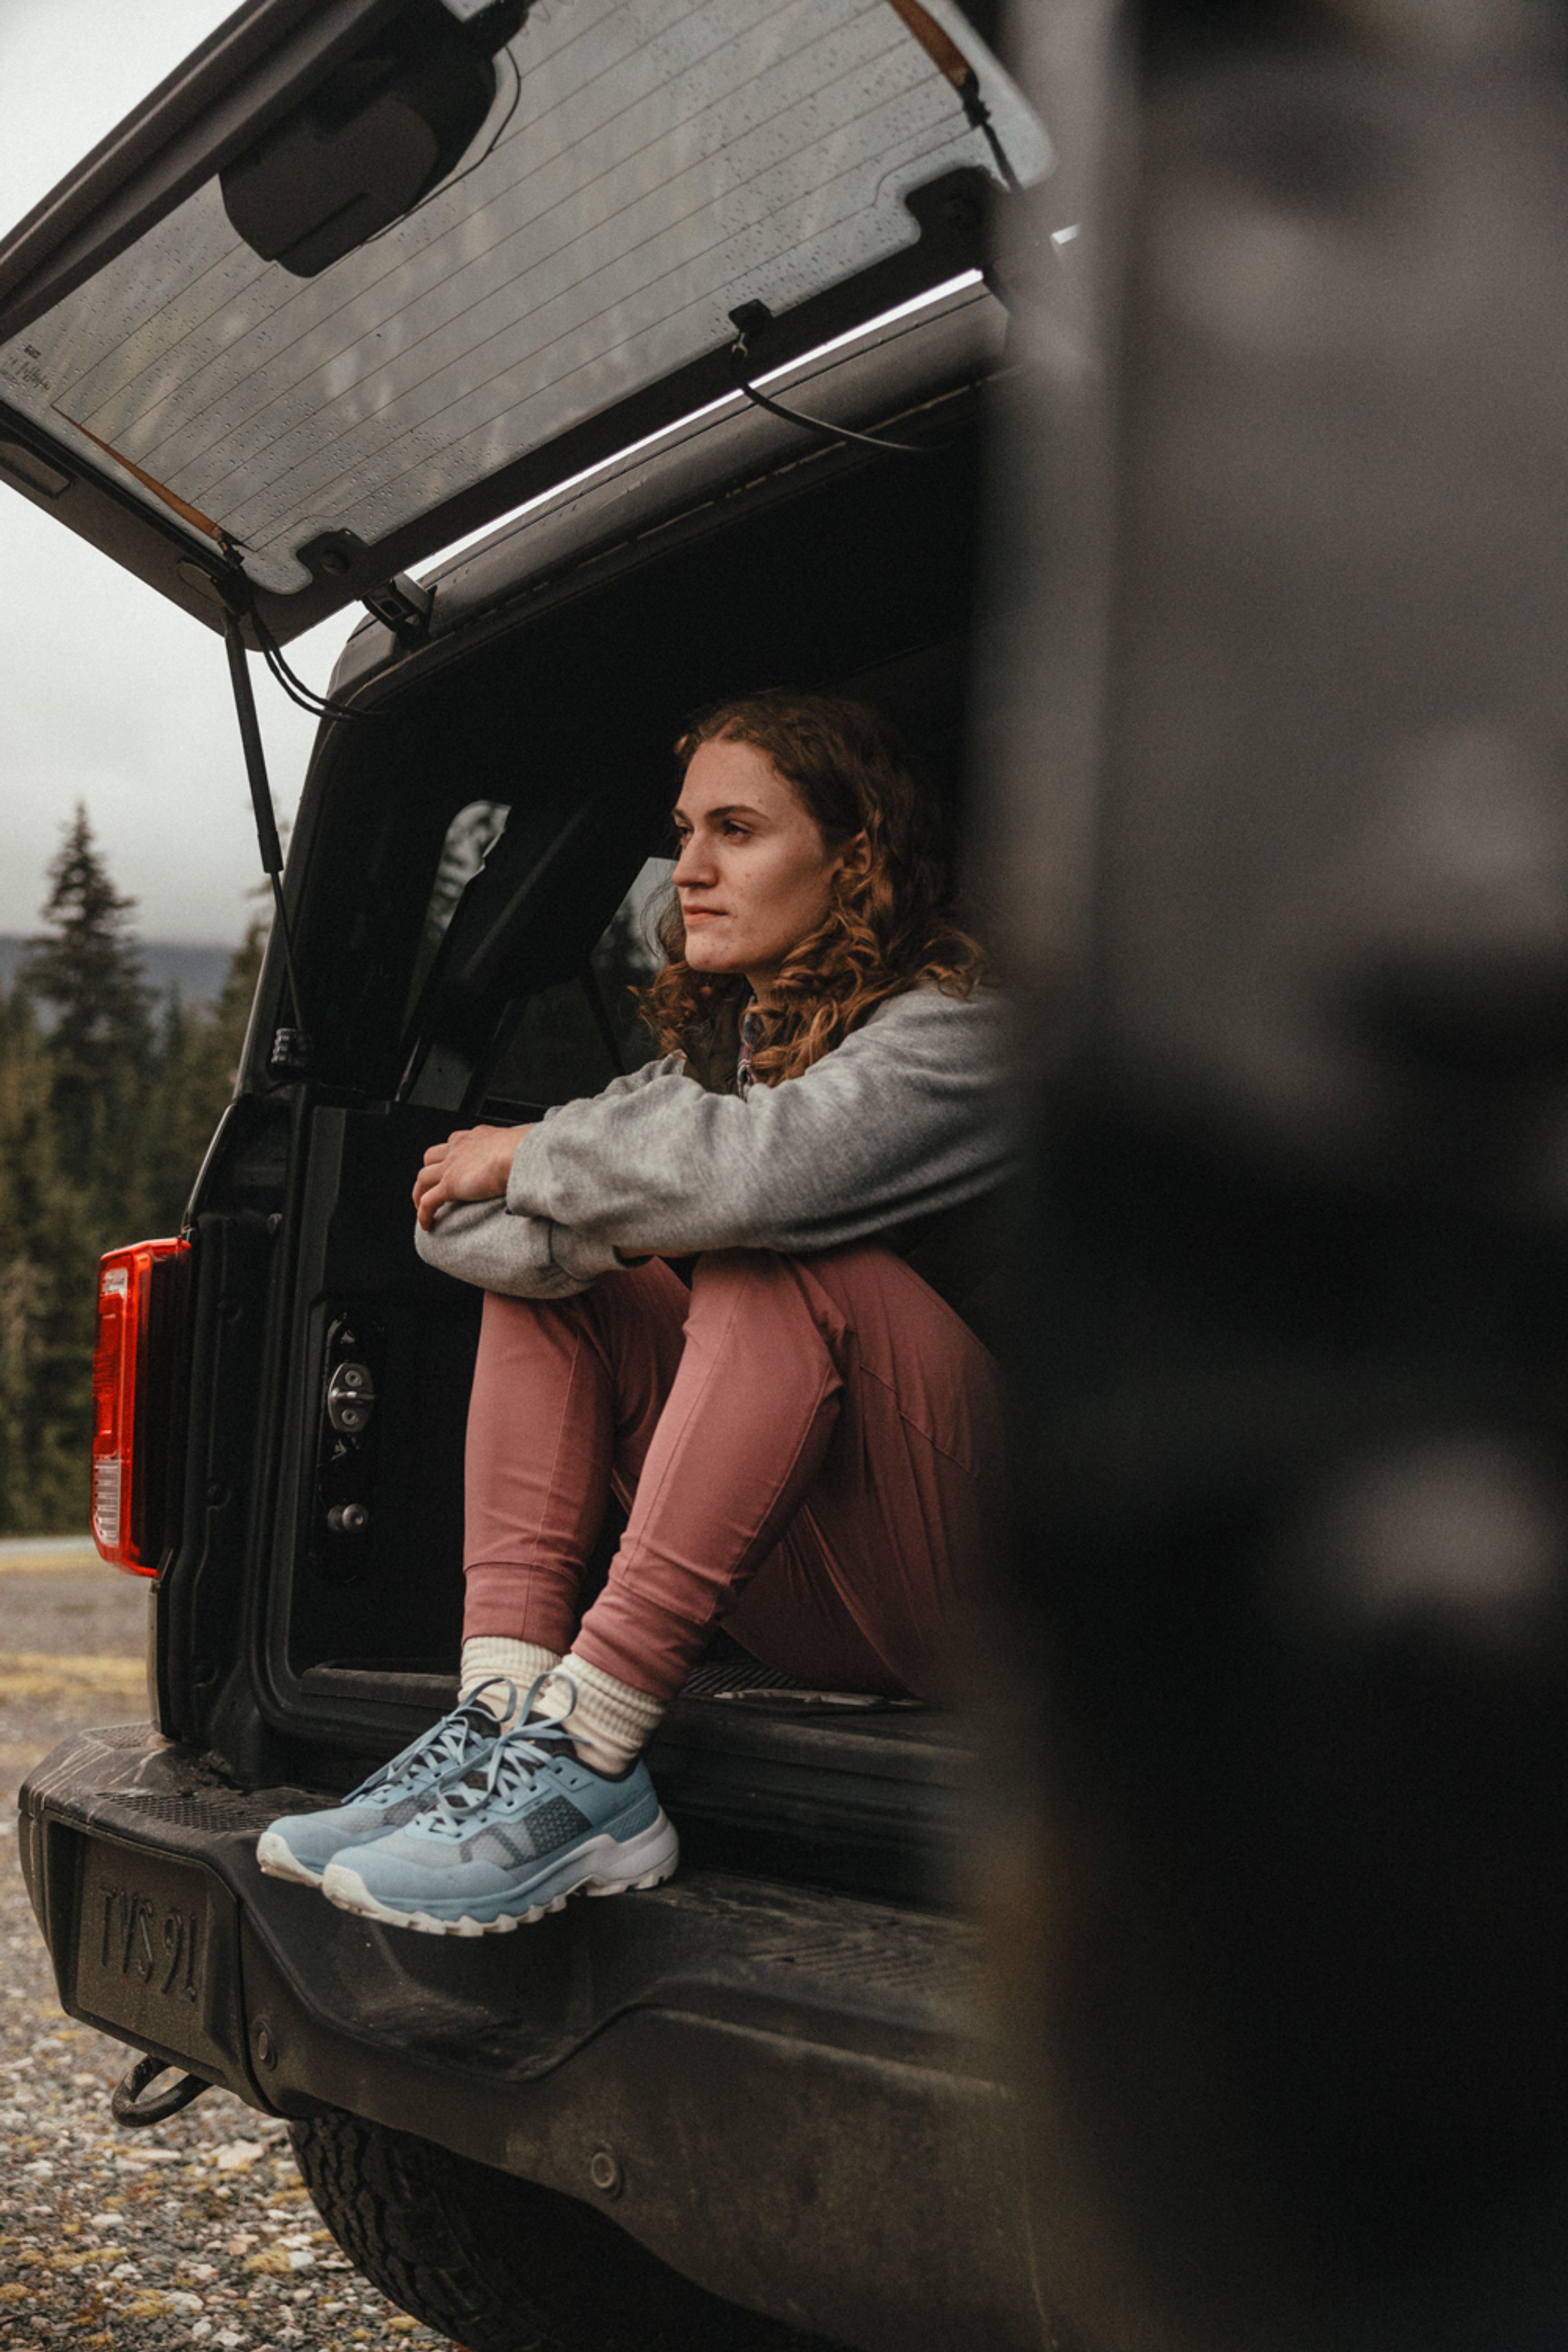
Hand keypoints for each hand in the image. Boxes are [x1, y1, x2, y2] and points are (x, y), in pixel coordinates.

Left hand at [413, 1124, 530, 1230]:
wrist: (520, 1154)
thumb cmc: (528, 1149)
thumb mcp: (521, 1146)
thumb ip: (519, 1154)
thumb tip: (532, 1163)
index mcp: (476, 1137)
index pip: (455, 1143)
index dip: (450, 1156)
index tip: (454, 1167)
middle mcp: (459, 1147)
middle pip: (431, 1157)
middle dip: (429, 1171)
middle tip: (432, 1186)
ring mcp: (451, 1165)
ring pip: (423, 1178)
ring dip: (420, 1192)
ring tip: (422, 1207)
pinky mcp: (449, 1185)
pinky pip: (428, 1201)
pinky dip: (424, 1213)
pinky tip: (427, 1224)